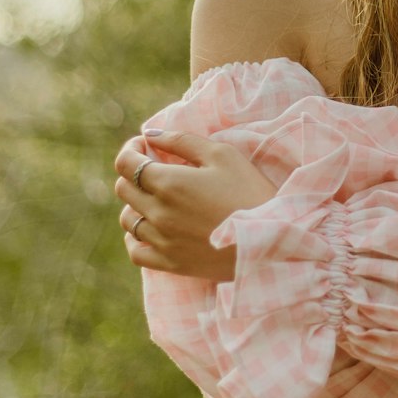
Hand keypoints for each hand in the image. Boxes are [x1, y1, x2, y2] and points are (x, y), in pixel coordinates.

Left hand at [113, 131, 275, 280]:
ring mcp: (162, 241)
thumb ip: (182, 140)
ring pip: (127, 219)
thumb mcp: (223, 155)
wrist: (272, 240)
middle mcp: (158, 213)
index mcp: (169, 183)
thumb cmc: (250, 191)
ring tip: (158, 198)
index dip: (131, 149)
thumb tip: (150, 134)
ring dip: (136, 203)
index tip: (144, 146)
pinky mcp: (171, 264)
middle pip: (124, 188)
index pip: (127, 163)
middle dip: (135, 172)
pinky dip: (135, 237)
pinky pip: (136, 251)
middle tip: (157, 168)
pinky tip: (149, 228)